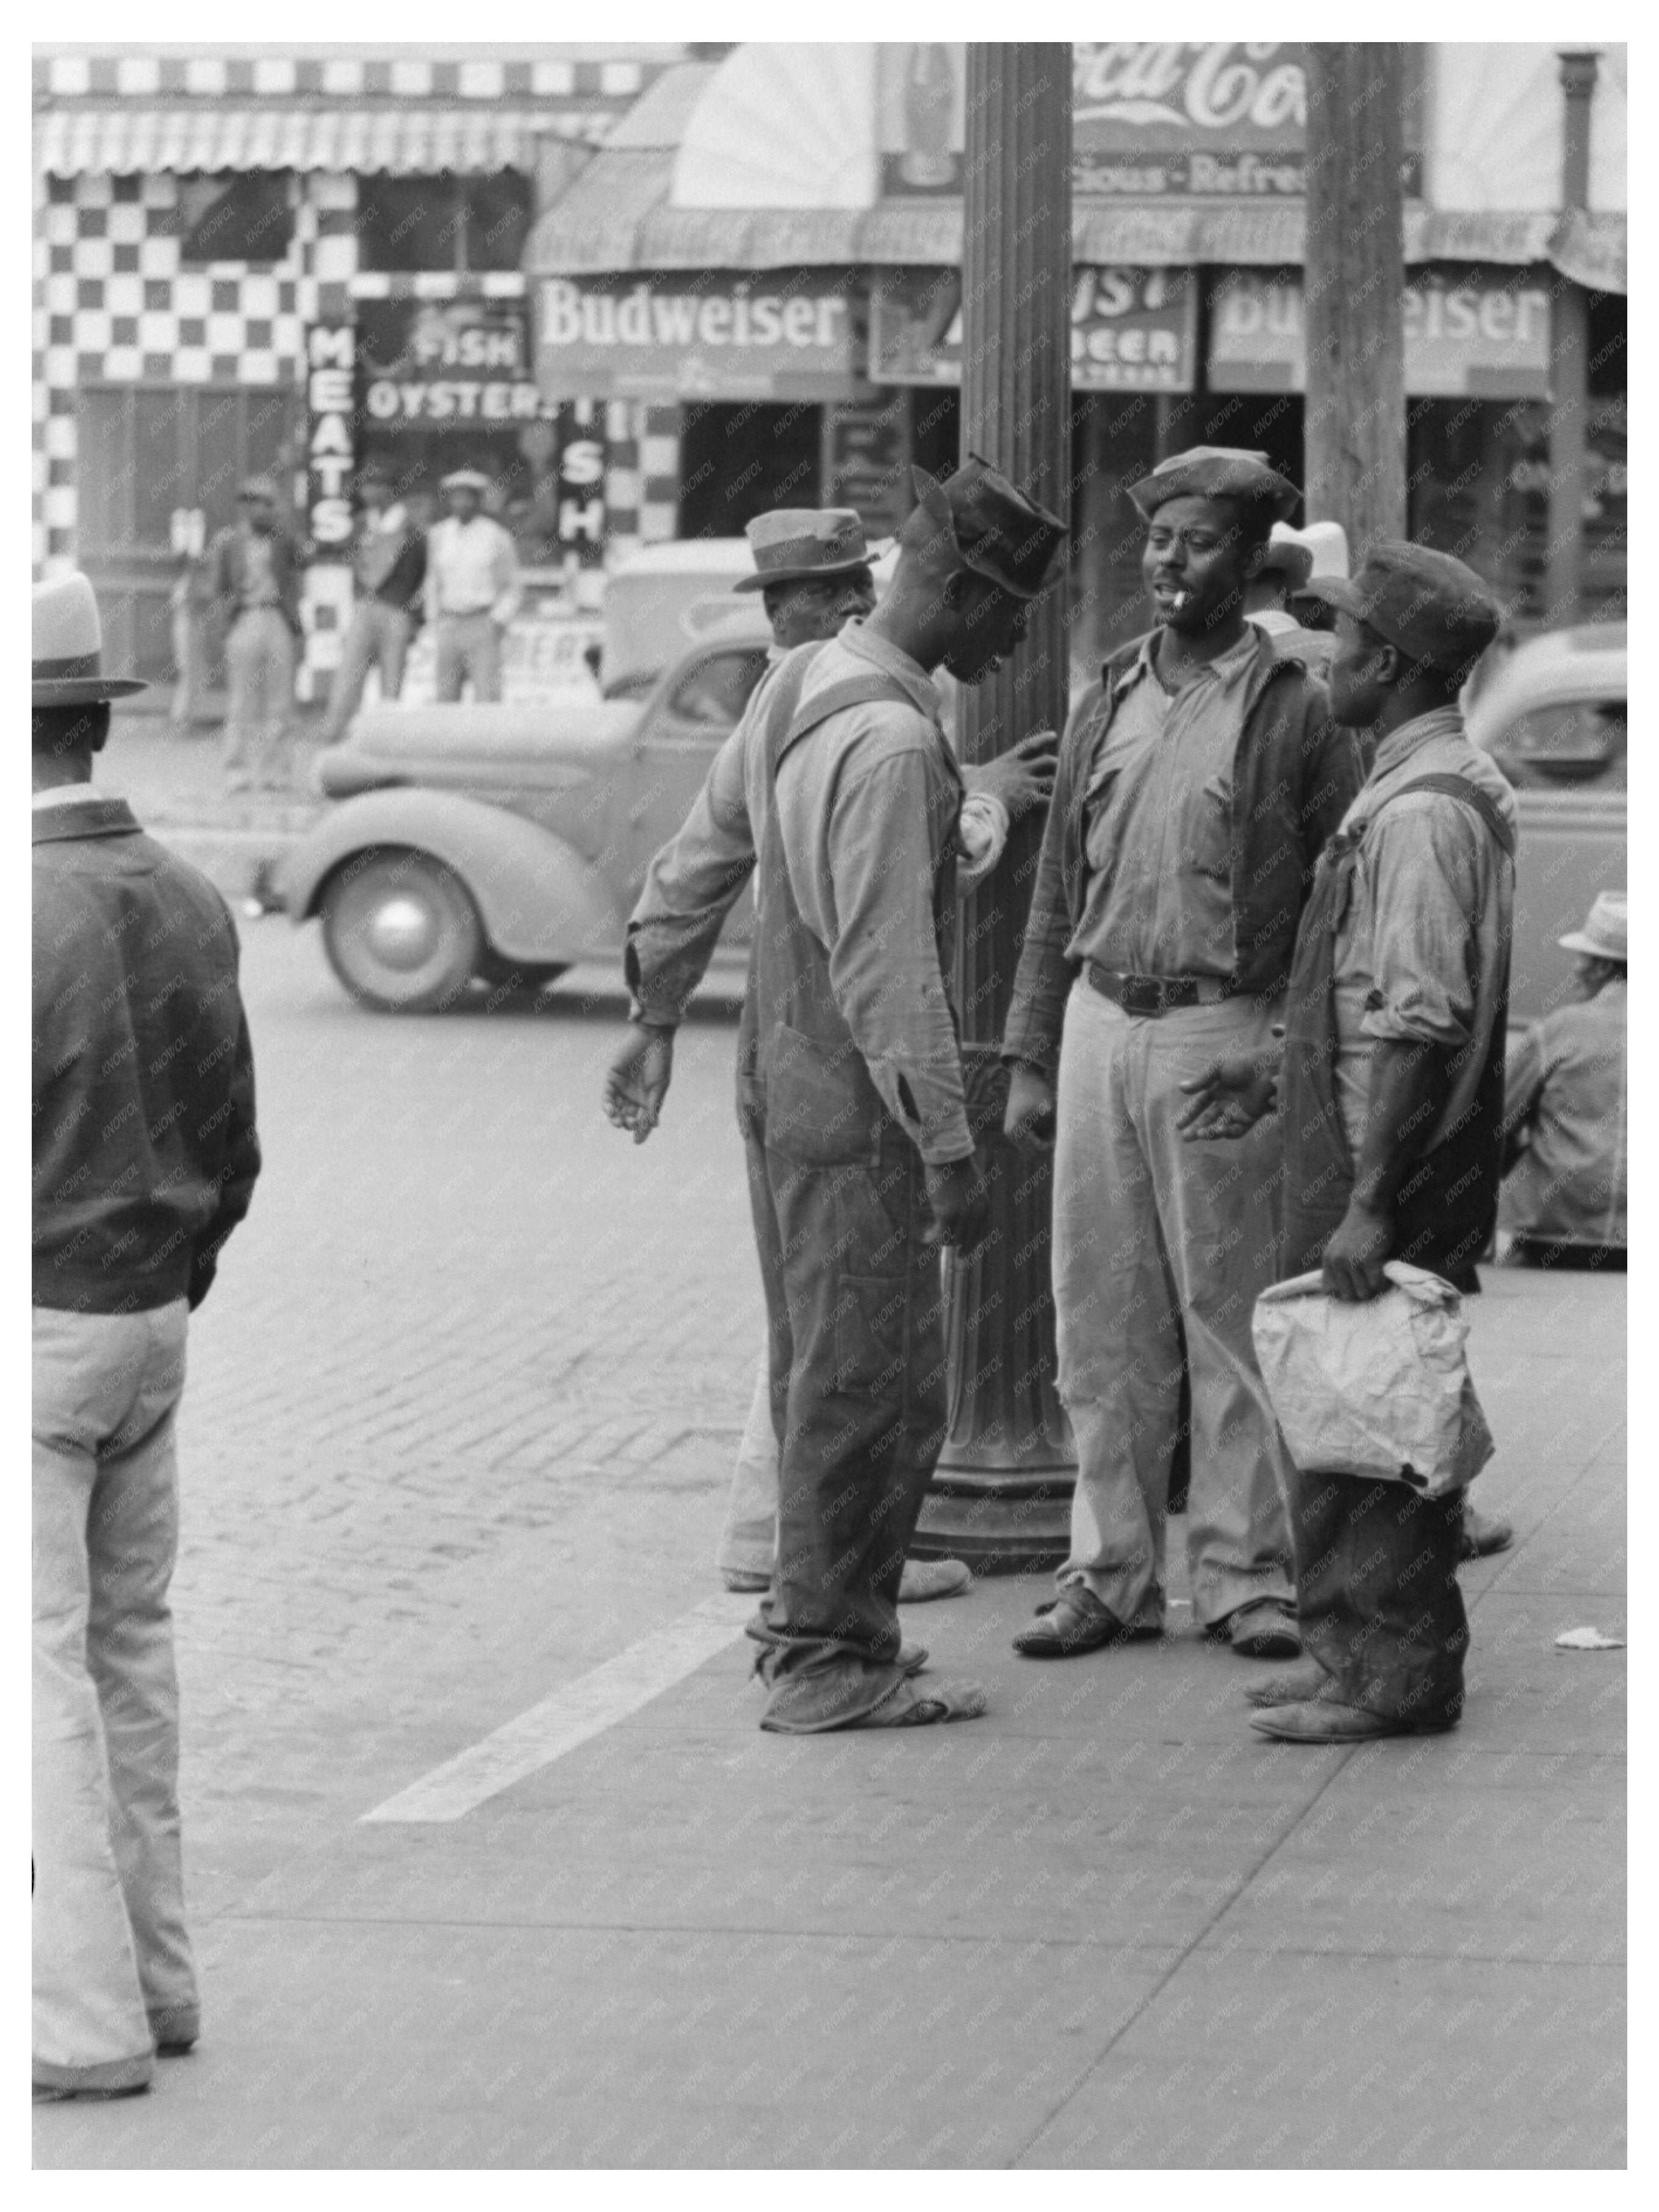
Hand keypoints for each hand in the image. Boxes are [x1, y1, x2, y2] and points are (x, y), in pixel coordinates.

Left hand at [602, 1023, 673, 1143]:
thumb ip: (650, 1114)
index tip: (636, 1136)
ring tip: (618, 1122)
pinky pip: (607, 1097)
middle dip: (627, 1124)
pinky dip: (607, 1106)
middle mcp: (634, 1095)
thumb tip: (638, 1141)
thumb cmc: (660, 1063)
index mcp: (647, 1099)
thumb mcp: (658, 1091)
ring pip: (615, 1110)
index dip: (638, 1130)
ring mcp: (622, 1087)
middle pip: (626, 1117)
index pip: (641, 1121)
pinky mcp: (612, 1078)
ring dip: (615, 1119)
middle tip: (629, 1123)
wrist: (653, 1038)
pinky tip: (611, 1110)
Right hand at [923, 1155, 990, 1248]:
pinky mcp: (947, 1215)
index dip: (972, 1244)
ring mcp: (962, 1215)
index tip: (963, 1251)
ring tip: (932, 1237)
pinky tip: (926, 1238)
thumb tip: (958, 1218)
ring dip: (942, 1240)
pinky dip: (933, 1238)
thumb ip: (968, 1202)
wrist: (948, 1155)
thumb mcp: (969, 1187)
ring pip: (953, 1238)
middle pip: (966, 1239)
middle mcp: (976, 1214)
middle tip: (945, 1245)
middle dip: (955, 1244)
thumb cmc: (956, 1167)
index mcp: (985, 1206)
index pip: (982, 1234)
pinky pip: (941, 1234)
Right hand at [965, 729, 1057, 818]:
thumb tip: (962, 769)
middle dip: (1056, 763)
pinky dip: (1055, 803)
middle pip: (1046, 761)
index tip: (1054, 735)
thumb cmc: (973, 788)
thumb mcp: (970, 774)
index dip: (1042, 739)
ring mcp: (1027, 782)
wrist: (980, 801)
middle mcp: (1021, 768)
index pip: (1029, 745)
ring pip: (1050, 779)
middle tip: (1063, 765)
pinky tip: (1061, 806)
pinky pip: (1048, 800)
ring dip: (1058, 783)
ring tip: (1066, 787)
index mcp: (1008, 760)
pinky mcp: (1030, 797)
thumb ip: (970, 770)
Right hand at [1003, 1064, 1056, 1155]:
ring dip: (1046, 1140)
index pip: (1037, 1152)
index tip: (1060, 1132)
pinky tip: (1048, 1122)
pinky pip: (1033, 1140)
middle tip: (1057, 1129)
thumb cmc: (1037, 1090)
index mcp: (1015, 1132)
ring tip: (1052, 1124)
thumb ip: (1054, 1131)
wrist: (1025, 1075)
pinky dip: (1043, 1135)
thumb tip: (1061, 1147)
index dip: (1052, 1145)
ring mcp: (1013, 1133)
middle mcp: (1011, 1135)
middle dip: (1048, 1145)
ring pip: (1035, 1148)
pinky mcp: (1018, 1129)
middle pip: (1035, 1153)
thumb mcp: (1049, 1110)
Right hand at [1175, 1052, 1278, 1140]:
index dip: (1189, 1115)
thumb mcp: (1219, 1067)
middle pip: (1209, 1119)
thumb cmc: (1246, 1062)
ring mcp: (1239, 1111)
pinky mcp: (1251, 1117)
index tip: (1178, 1126)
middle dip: (1197, 1129)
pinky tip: (1219, 1130)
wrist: (1270, 1066)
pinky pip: (1237, 1130)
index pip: (1200, 1105)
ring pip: (1221, 1127)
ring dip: (1210, 1132)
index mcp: (1218, 1089)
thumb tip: (1180, 1088)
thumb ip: (1201, 1080)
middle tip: (1186, 1138)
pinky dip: (1228, 1133)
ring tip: (1200, 1134)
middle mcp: (1227, 1102)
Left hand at [1321, 1198, 1393, 1302]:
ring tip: (1379, 1278)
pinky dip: (1383, 1284)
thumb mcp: (1339, 1246)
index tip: (1356, 1287)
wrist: (1369, 1208)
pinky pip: (1376, 1284)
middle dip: (1361, 1293)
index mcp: (1328, 1259)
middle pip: (1347, 1296)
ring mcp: (1352, 1261)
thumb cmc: (1358, 1228)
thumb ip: (1338, 1265)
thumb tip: (1341, 1291)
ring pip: (1363, 1293)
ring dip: (1374, 1289)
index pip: (1329, 1291)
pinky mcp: (1369, 1259)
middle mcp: (1337, 1262)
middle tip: (1371, 1283)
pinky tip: (1386, 1274)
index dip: (1343, 1293)